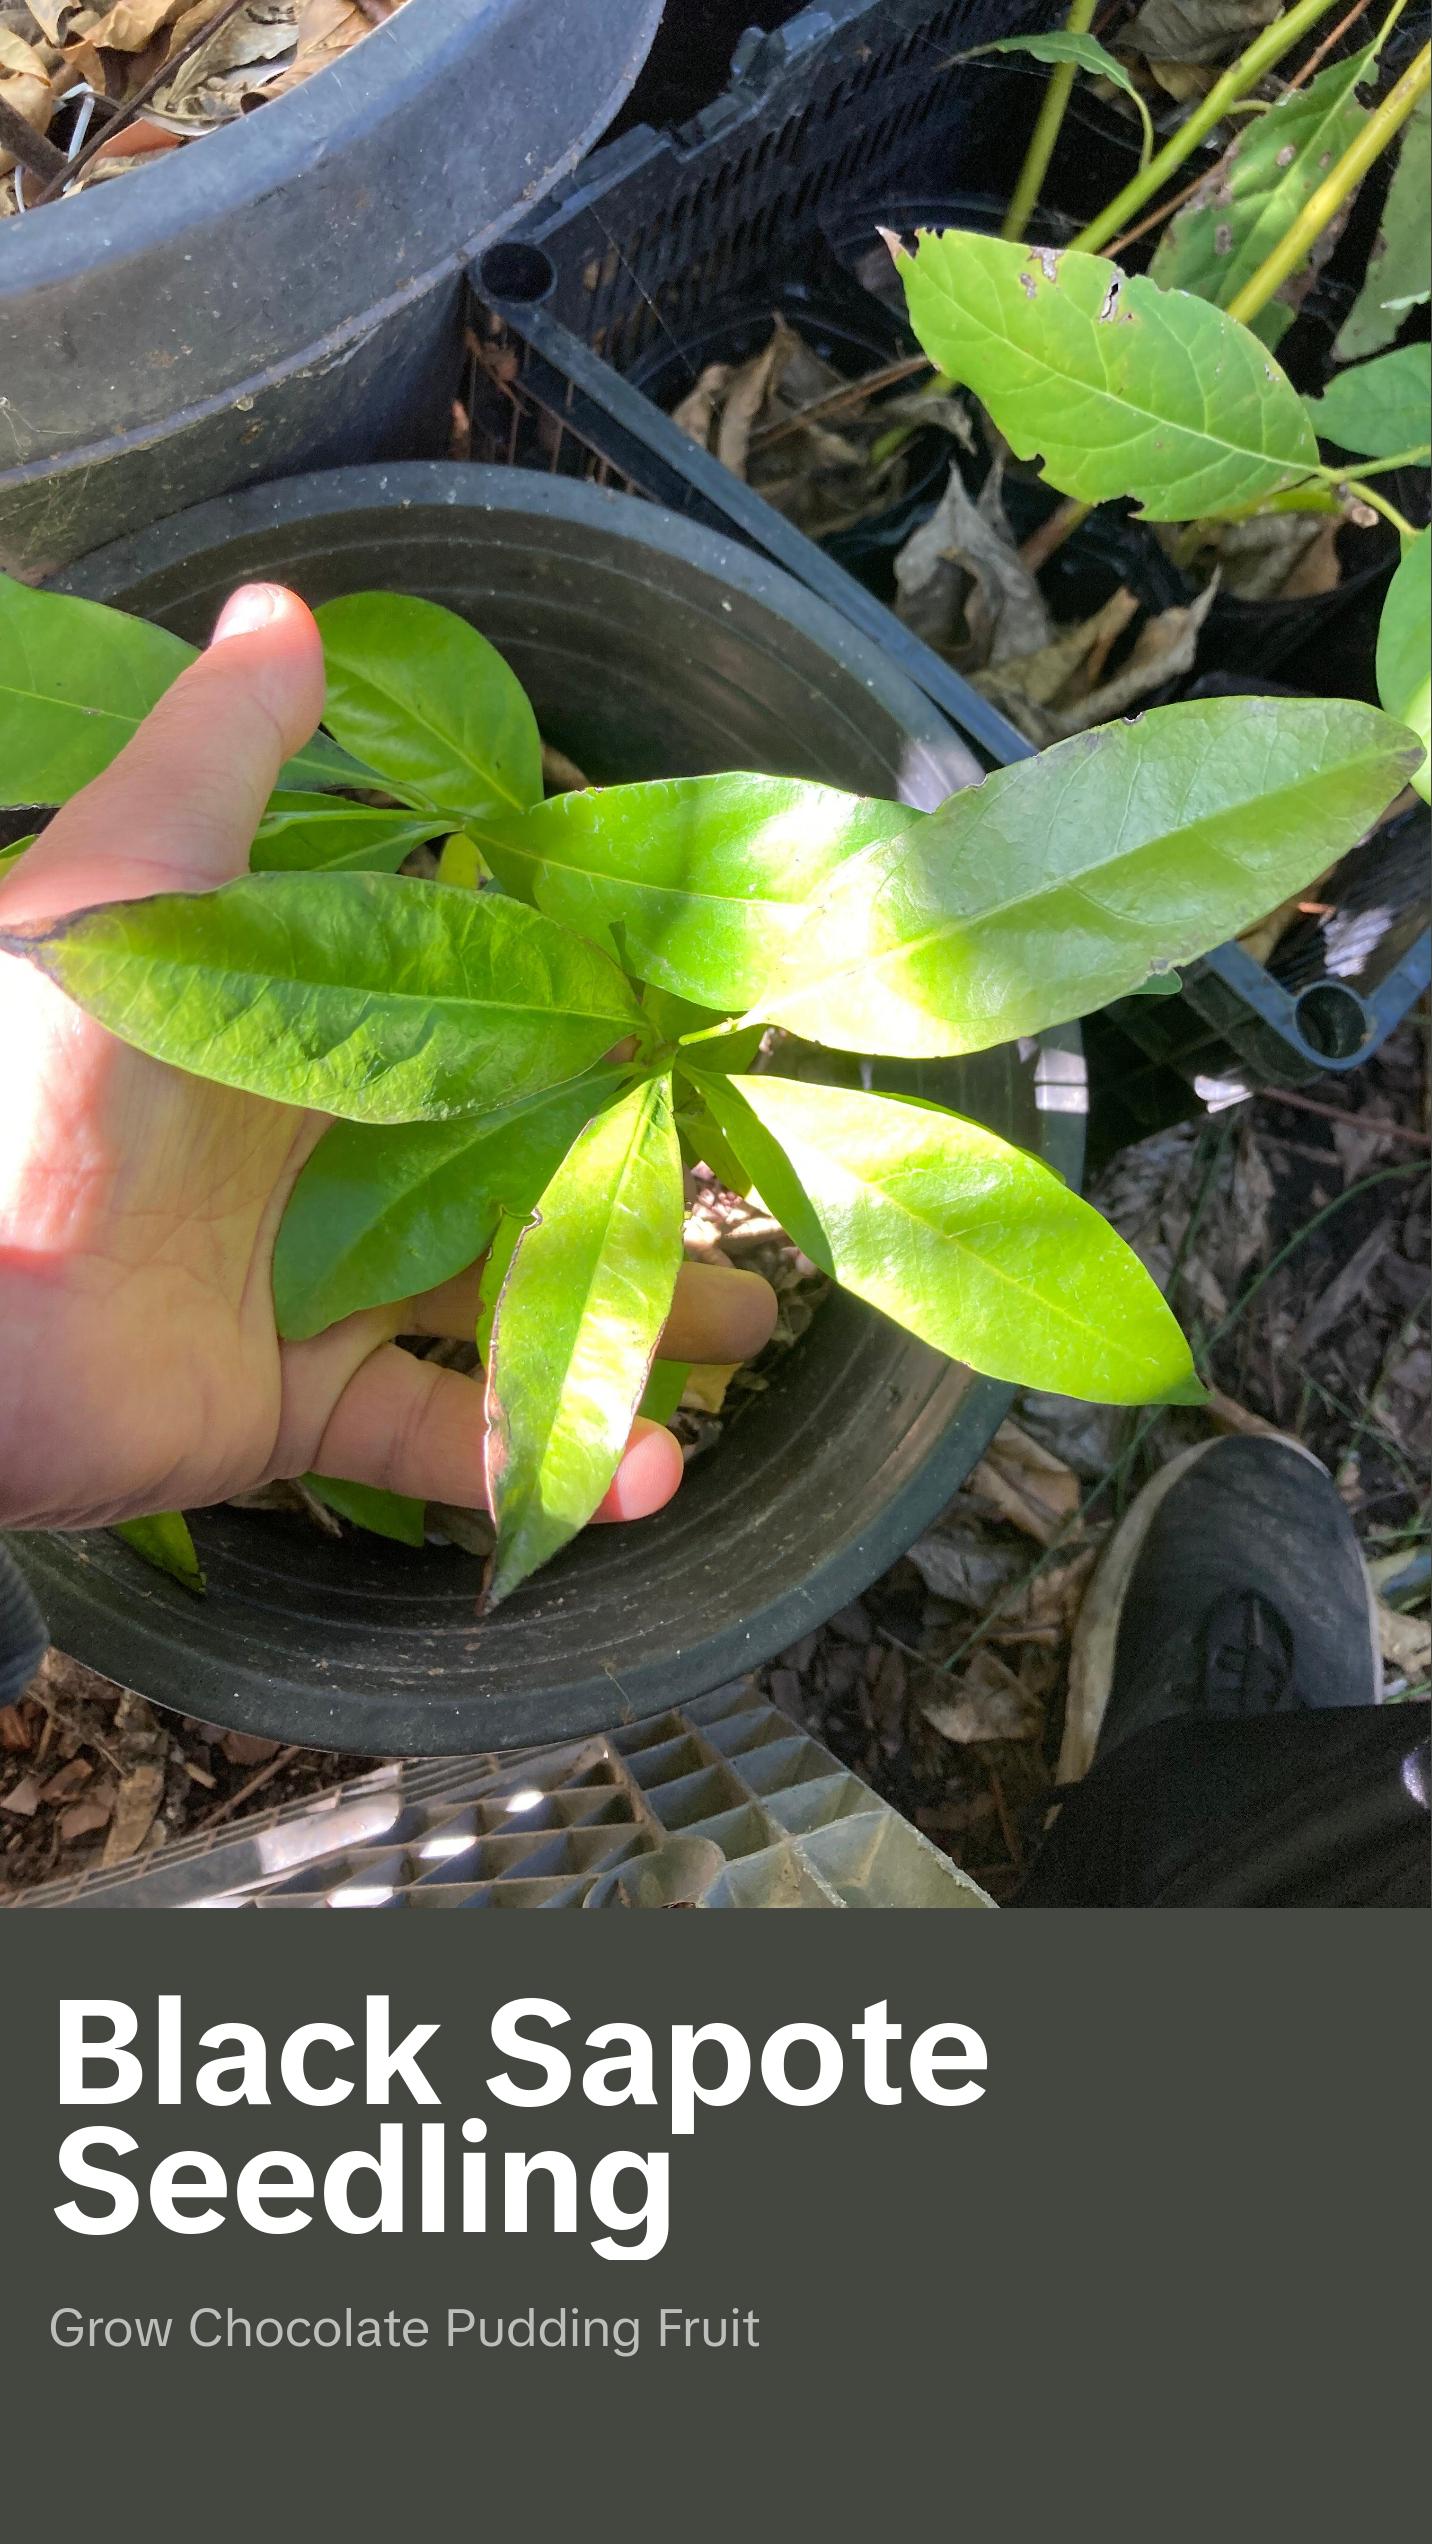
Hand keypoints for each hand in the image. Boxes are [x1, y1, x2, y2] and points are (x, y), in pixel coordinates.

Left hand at [0, 585, 775, 1532]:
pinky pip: (438, 1435)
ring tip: (752, 1340)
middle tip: (760, 1197)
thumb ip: (220, 756)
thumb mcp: (124, 883)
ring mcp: (313, 1284)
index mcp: (304, 1024)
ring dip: (630, 1325)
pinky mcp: (294, 1406)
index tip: (705, 1018)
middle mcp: (321, 1152)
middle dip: (644, 1184)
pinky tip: (647, 1472)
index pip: (483, 1013)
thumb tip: (285, 605)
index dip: (595, 1018)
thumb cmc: (22, 1070)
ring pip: (507, 1302)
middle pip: (520, 1164)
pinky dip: (541, 1458)